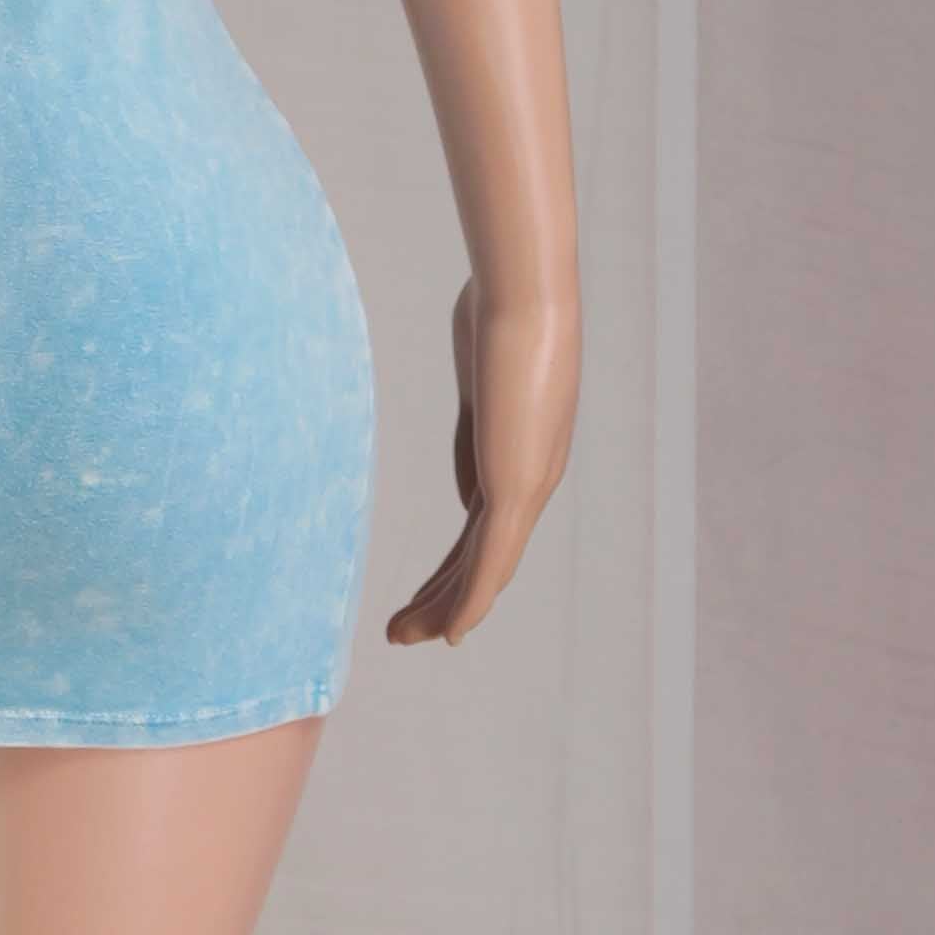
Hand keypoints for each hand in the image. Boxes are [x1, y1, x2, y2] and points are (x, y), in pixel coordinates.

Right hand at [386, 273, 575, 646]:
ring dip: (445, 609)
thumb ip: (471, 423)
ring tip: (404, 638)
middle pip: (482, 558)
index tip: (422, 597)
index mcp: (520, 454)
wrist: (525, 296)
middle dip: (441, 598)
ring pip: (486, 570)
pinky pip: (492, 561)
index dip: (452, 569)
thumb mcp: (477, 376)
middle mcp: (532, 478)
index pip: (481, 529)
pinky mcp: (519, 487)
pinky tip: (452, 633)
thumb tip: (462, 475)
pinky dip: (472, 602)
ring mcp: (528, 486)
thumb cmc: (500, 310)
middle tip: (403, 631)